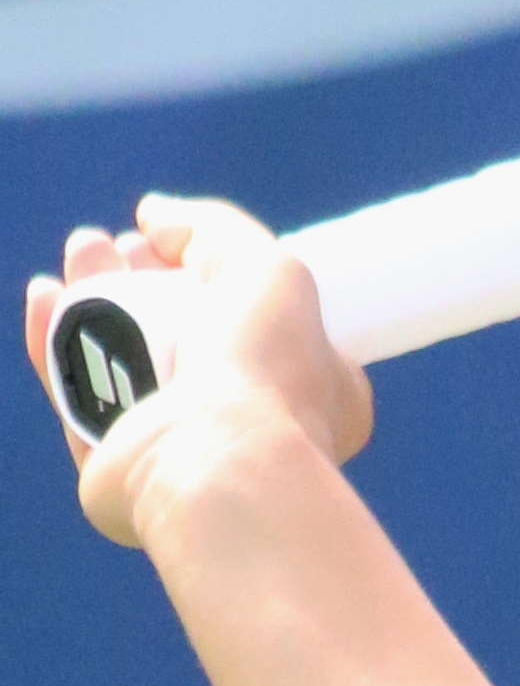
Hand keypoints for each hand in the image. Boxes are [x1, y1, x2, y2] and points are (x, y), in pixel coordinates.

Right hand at [25, 196, 372, 546]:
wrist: (218, 468)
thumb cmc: (265, 375)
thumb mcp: (271, 270)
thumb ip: (216, 230)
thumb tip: (157, 216)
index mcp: (309, 390)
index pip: (257, 322)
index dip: (206, 274)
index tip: (168, 243)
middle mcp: (246, 424)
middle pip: (177, 335)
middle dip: (137, 277)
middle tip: (112, 243)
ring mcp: (181, 448)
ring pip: (123, 363)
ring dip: (93, 300)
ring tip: (82, 254)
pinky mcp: (119, 468)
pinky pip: (80, 398)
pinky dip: (56, 346)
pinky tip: (44, 298)